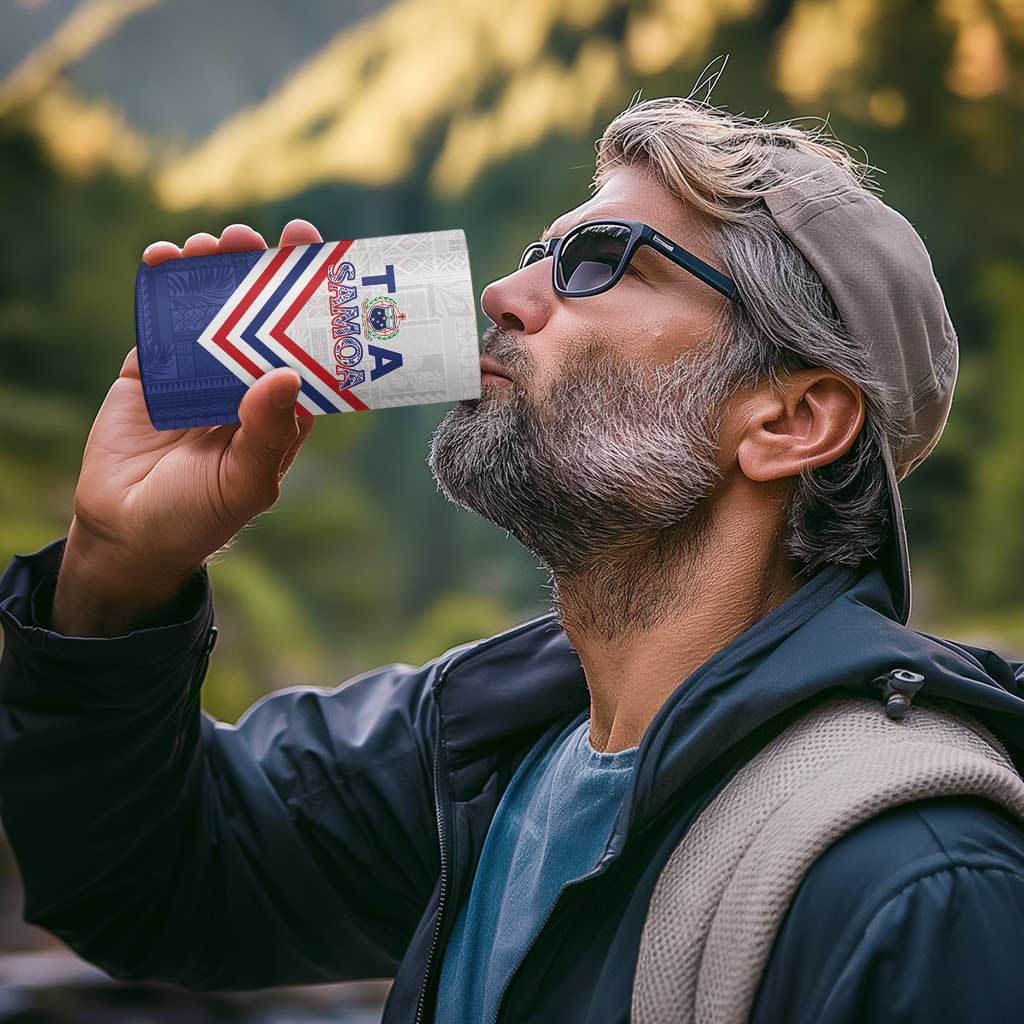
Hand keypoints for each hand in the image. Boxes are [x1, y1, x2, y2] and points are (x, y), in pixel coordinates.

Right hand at [52, 220, 323, 636]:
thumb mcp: (244, 483)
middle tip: (261, 237)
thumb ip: (267, 433)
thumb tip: (286, 374)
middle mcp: (245, 382)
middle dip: (263, 271)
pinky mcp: (153, 368)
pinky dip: (162, 284)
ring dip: (215, 269)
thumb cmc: (199, 517)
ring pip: (213, 307)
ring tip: (214, 244)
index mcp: (281, 408)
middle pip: (262, 315)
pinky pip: (160, 318)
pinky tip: (165, 258)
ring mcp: (198, 372)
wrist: (127, 533)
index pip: (306, 345)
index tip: (317, 256)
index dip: (314, 301)